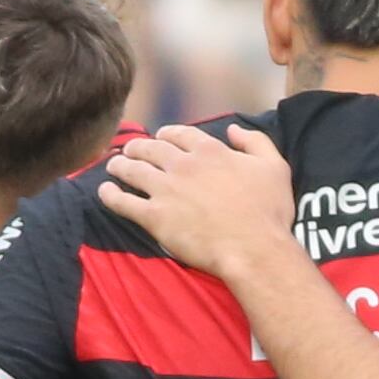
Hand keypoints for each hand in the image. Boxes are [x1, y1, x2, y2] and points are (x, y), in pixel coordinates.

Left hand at [99, 125, 301, 284]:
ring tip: (112, 166)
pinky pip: (124, 202)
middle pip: (151, 149)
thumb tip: (234, 129)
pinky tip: (104, 192)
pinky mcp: (155, 217)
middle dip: (138, 147)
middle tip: (130, 150)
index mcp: (210, 151)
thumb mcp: (275, 167)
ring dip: (120, 165)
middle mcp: (183, 165)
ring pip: (133, 170)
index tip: (160, 137)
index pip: (180, 134)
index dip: (167, 133)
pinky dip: (110, 195)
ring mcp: (166, 190)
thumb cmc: (268, 212)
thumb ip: (255, 142)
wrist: (253, 249)